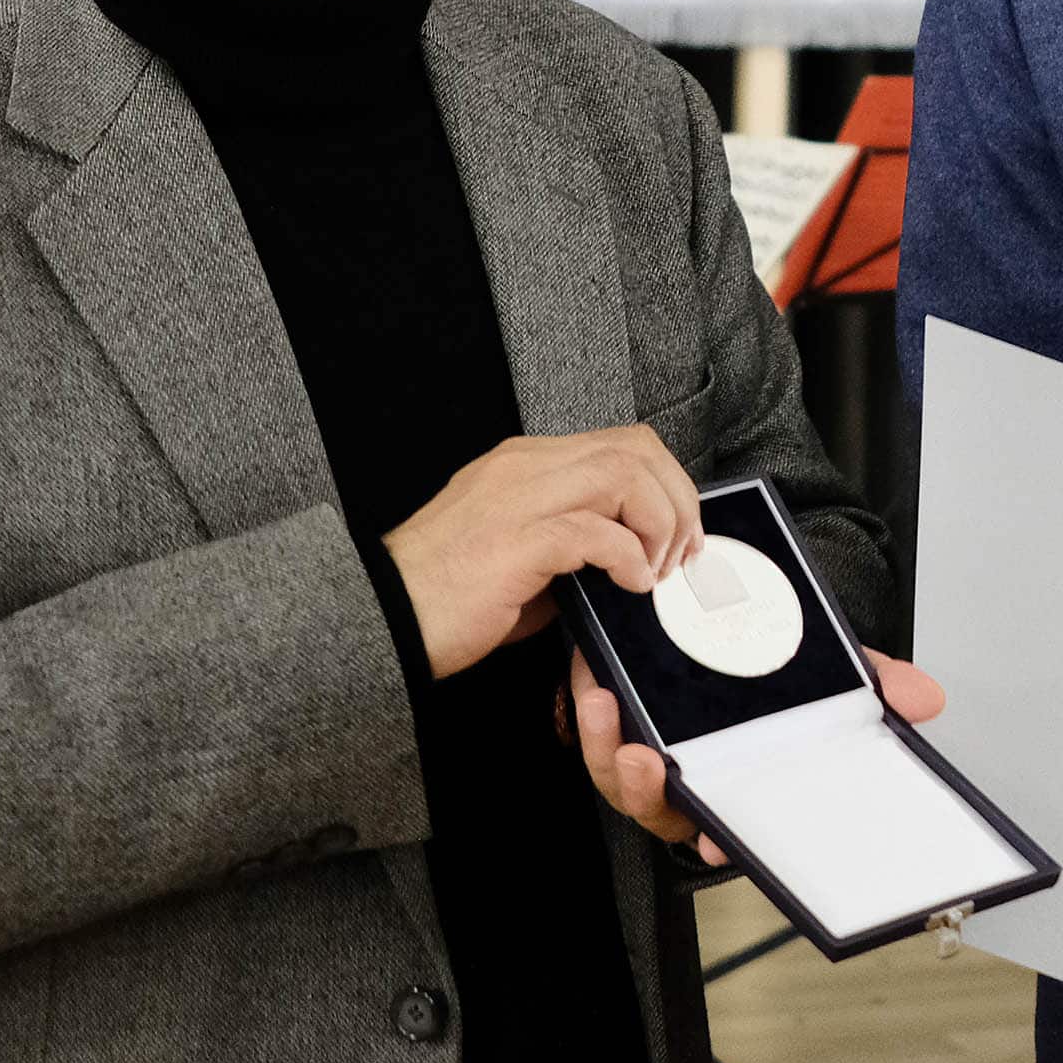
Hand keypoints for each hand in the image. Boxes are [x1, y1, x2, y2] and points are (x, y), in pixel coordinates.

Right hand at [382, 424, 702, 678]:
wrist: (380, 620)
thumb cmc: (442, 599)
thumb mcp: (518, 558)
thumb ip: (569, 547)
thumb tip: (623, 563)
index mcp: (523, 464)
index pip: (619, 443)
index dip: (666, 483)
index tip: (680, 533)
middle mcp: (523, 468)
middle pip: (634, 447)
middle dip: (676, 499)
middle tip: (681, 554)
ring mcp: (518, 499)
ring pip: (623, 474)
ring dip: (657, 524)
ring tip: (652, 571)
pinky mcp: (515, 542)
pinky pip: (595, 532)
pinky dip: (628, 557)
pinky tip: (628, 585)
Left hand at [567, 646, 945, 863]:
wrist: (725, 610)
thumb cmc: (777, 664)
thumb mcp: (828, 668)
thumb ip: (874, 684)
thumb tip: (927, 699)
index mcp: (740, 783)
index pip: (729, 827)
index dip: (721, 842)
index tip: (717, 844)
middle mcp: (692, 777)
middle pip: (663, 809)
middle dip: (648, 792)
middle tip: (645, 762)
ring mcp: (648, 750)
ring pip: (618, 775)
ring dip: (604, 748)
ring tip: (605, 709)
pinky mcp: (613, 716)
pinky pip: (592, 729)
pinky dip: (589, 711)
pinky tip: (595, 681)